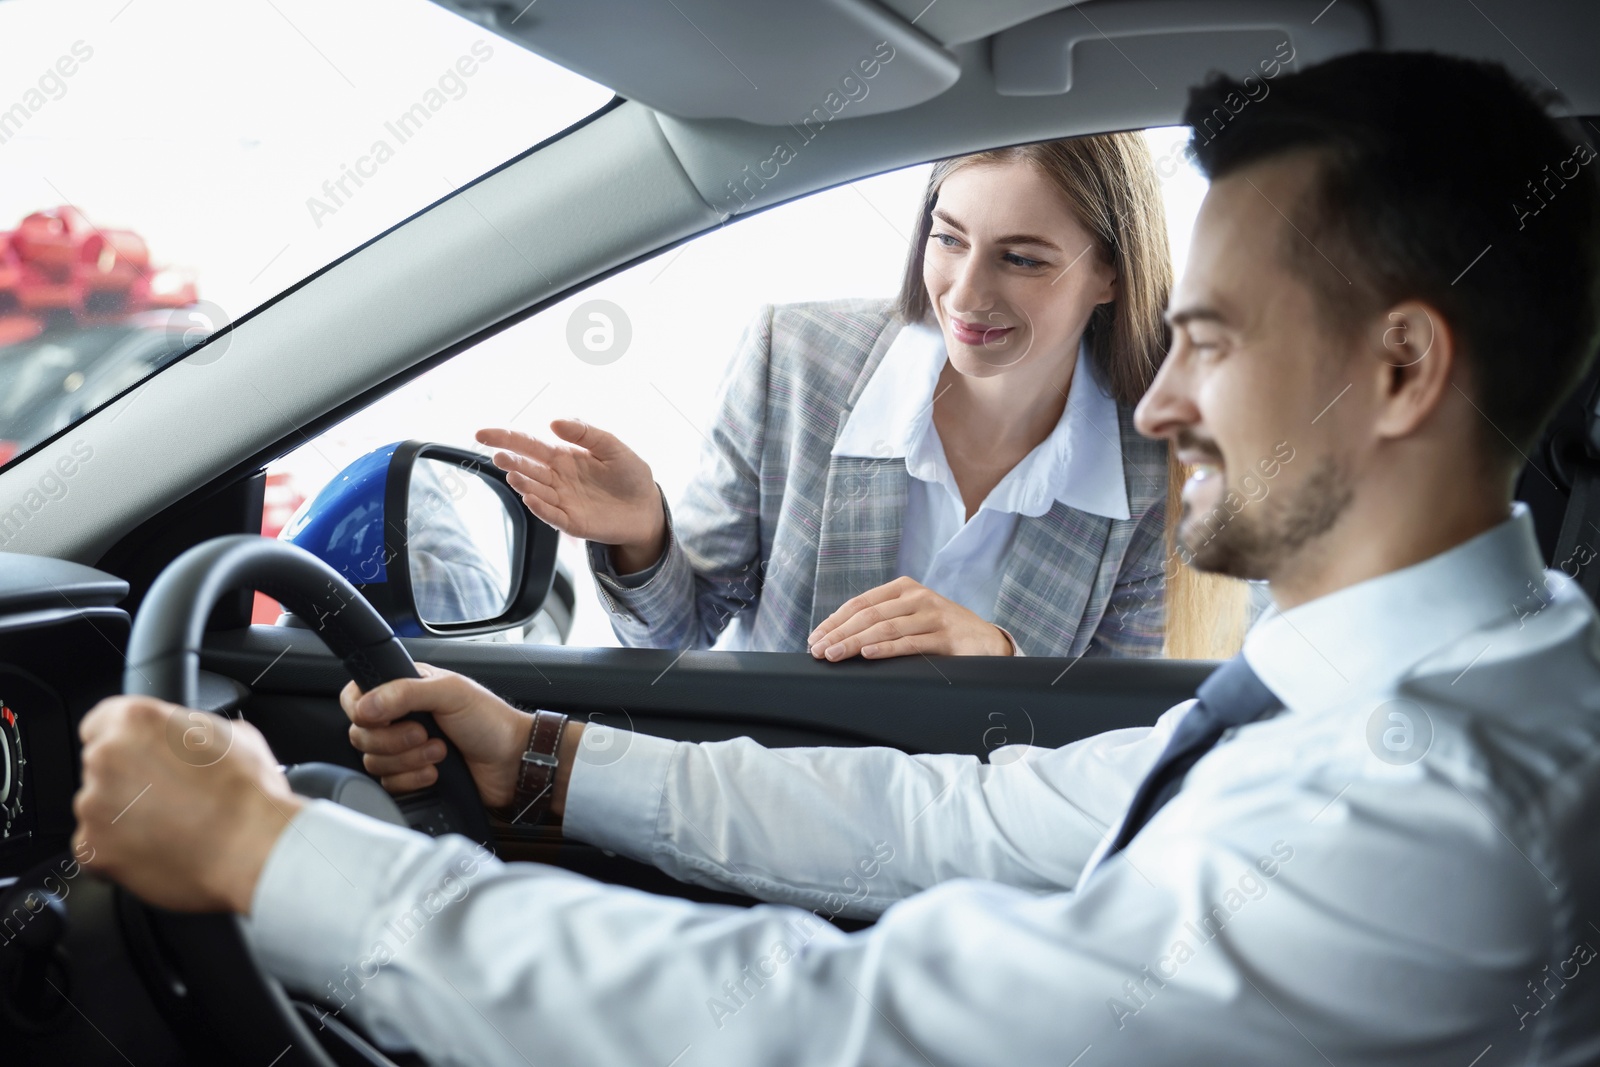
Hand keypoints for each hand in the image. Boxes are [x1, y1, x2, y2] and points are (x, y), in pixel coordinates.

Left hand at [72, 696, 301, 914]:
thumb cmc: (249, 793)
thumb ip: (194, 731)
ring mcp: (93, 805)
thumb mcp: (235, 735)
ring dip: (124, 816)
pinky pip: (97, 848)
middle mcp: (106, 757)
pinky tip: (158, 850)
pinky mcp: (92, 848)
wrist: (252, 848)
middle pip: (100, 767)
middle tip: (168, 795)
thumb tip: (196, 739)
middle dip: (127, 780)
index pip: (101, 723)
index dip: (127, 742)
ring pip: (99, 808)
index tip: (142, 757)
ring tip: (169, 827)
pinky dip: (120, 852)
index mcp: (135, 720)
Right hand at [341, 663, 535, 808]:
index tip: (383, 717)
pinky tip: (435, 773)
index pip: (356, 695)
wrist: (512, 763)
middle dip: (394, 739)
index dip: (362, 710)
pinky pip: (388, 785)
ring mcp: (403, 749)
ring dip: (408, 760)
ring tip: (439, 752)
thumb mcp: (451, 693)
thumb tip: (365, 706)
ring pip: (373, 761)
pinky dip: (412, 780)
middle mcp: (399, 718)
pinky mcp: (409, 777)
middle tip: (425, 734)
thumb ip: (405, 692)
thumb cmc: (490, 721)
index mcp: (404, 687)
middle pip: (361, 734)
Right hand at [476, 421, 665, 572]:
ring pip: (535, 491)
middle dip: (511, 461)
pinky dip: (540, 507)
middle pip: (527, 468)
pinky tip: (530, 498)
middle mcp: (557, 479)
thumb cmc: (630, 474)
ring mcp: (562, 501)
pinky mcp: (572, 522)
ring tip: (514, 474)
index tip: (482, 434)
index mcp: (563, 457)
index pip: (529, 445)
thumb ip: (586, 433)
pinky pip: (552, 515)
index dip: (505, 438)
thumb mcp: (612, 446)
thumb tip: (553, 422)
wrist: (648, 507)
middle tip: (499, 456)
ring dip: (523, 483)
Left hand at [807, 577, 1014, 659]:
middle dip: (839, 633)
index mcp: (904, 589)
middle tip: (818, 650)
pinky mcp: (945, 637)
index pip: (860, 603)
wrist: (985, 640)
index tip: (815, 638)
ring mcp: (932, 615)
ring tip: (834, 655)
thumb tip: (839, 636)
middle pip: (869, 615)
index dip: (835, 621)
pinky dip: (886, 649)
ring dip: (855, 643)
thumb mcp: (911, 616)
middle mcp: (917, 597)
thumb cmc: (940, 630)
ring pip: (885, 628)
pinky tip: (867, 654)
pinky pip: (910, 642)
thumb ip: (883, 619)